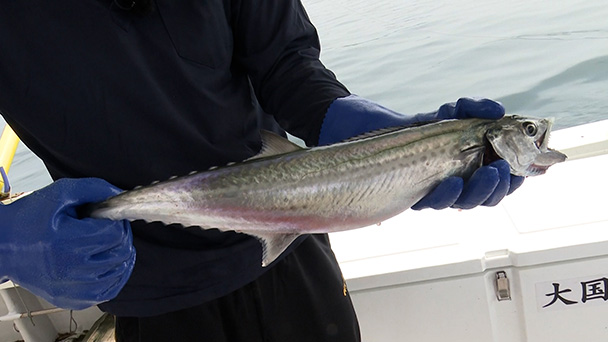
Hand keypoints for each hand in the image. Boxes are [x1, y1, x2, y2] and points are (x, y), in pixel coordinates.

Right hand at [0, 178, 134, 309]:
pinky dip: (116, 275)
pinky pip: (109, 291)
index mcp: (67, 242)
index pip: (114, 234)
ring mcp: (72, 288)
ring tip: (108, 243)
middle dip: (121, 236)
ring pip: (119, 272)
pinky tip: (111, 262)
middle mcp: (70, 269)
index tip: (107, 218)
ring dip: (121, 255)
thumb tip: (119, 194)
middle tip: (109, 229)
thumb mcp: (59, 193)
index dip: (116, 221)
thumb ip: (93, 188)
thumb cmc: (28, 218)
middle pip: (120, 253)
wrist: (3, 246)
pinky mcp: (72, 299)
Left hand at [319, 95, 523, 208]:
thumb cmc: (408, 126)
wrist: (362, 126)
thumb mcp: (444, 113)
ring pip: (460, 202)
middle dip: (497, 187)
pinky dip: (444, 193)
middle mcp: (451, 184)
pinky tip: (449, 182)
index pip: (497, 181)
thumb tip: (496, 107)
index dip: (514, 178)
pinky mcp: (407, 194)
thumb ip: (470, 108)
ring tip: (487, 173)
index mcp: (467, 169)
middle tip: (501, 170)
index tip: (524, 166)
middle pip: (483, 197)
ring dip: (476, 192)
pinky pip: (430, 201)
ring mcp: (429, 190)